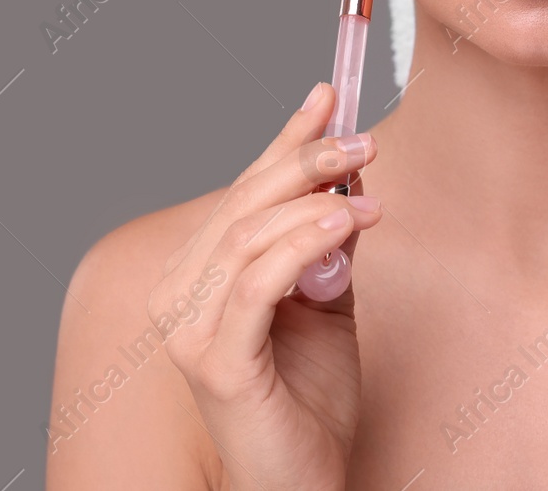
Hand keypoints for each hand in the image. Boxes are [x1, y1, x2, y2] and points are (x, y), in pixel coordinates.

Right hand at [151, 83, 380, 490]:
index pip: (242, 190)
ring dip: (315, 203)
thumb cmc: (308, 399)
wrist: (302, 481)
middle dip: (305, 160)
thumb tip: (350, 182)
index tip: (329, 95)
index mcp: (199, 274)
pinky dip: (303, 245)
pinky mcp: (215, 361)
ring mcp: (189, 329)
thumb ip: (328, 247)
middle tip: (364, 142)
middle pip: (241, 203)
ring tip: (368, 196)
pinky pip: (258, 283)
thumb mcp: (327, 303)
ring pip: (248, 236)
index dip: (284, 139)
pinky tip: (345, 224)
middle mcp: (179, 295)